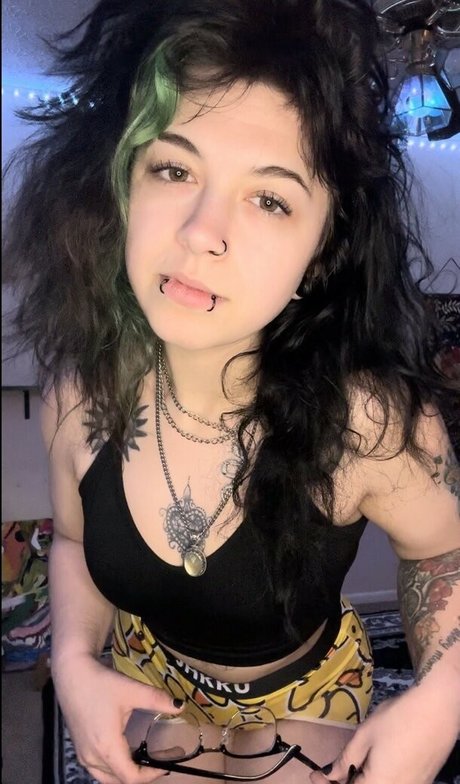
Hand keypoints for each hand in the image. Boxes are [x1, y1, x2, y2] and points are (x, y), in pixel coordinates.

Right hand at [53, 652, 183, 783]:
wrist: (71, 673)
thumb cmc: (101, 683)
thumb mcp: (132, 690)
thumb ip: (157, 700)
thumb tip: (181, 706)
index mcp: (106, 747)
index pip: (131, 777)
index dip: (151, 775)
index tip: (166, 764)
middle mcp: (92, 757)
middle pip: (119, 780)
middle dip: (141, 774)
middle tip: (160, 760)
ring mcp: (83, 754)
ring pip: (106, 777)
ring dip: (125, 773)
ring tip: (144, 758)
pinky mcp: (79, 747)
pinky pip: (98, 769)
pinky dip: (113, 767)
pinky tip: (125, 751)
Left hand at [309, 685, 457, 783]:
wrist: (436, 710)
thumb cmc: (397, 720)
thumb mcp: (365, 736)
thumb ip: (345, 760)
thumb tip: (329, 775)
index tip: (314, 774)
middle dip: (345, 783)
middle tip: (329, 772)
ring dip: (361, 781)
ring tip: (348, 767)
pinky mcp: (421, 781)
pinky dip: (377, 778)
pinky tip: (370, 765)